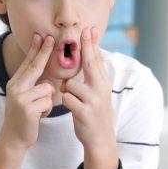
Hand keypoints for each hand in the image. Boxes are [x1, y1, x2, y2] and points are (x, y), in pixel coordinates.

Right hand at [0, 34, 53, 168]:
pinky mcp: (28, 109)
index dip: (35, 49)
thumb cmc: (23, 118)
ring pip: (48, 88)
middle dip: (44, 52)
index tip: (41, 36)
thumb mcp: (24, 98)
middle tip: (51, 38)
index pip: (28, 63)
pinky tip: (38, 117)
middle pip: (35, 66)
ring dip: (47, 101)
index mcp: (15, 83)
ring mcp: (20, 98)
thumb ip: (32, 85)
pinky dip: (46, 110)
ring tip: (38, 110)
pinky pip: (48, 102)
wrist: (13, 139)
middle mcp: (16, 88)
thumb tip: (44, 72)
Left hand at [62, 27, 117, 168]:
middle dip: (86, 46)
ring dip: (66, 89)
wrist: (100, 138)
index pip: (97, 59)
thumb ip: (92, 76)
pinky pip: (66, 98)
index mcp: (103, 83)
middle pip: (90, 63)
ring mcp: (93, 100)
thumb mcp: (98, 93)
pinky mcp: (84, 111)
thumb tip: (90, 56)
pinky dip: (64, 101)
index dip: (92, 44)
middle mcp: (100, 89)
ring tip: (73, 99)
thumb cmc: (94, 112)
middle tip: (82, 31)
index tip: (89, 29)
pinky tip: (71, 107)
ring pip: (70, 83)